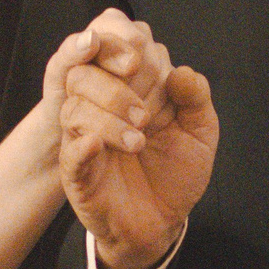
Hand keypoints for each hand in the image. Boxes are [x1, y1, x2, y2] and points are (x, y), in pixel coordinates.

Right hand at [50, 8, 217, 268]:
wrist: (164, 222)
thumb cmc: (176, 171)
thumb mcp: (199, 132)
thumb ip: (195, 98)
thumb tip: (181, 71)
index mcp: (128, 88)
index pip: (110, 48)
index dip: (122, 46)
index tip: (141, 61)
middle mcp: (100, 107)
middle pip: (83, 71)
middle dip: (115, 86)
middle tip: (147, 115)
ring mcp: (85, 138)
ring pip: (75, 109)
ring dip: (108, 118)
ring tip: (138, 141)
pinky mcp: (77, 172)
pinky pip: (70, 151)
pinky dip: (85, 145)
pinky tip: (102, 145)